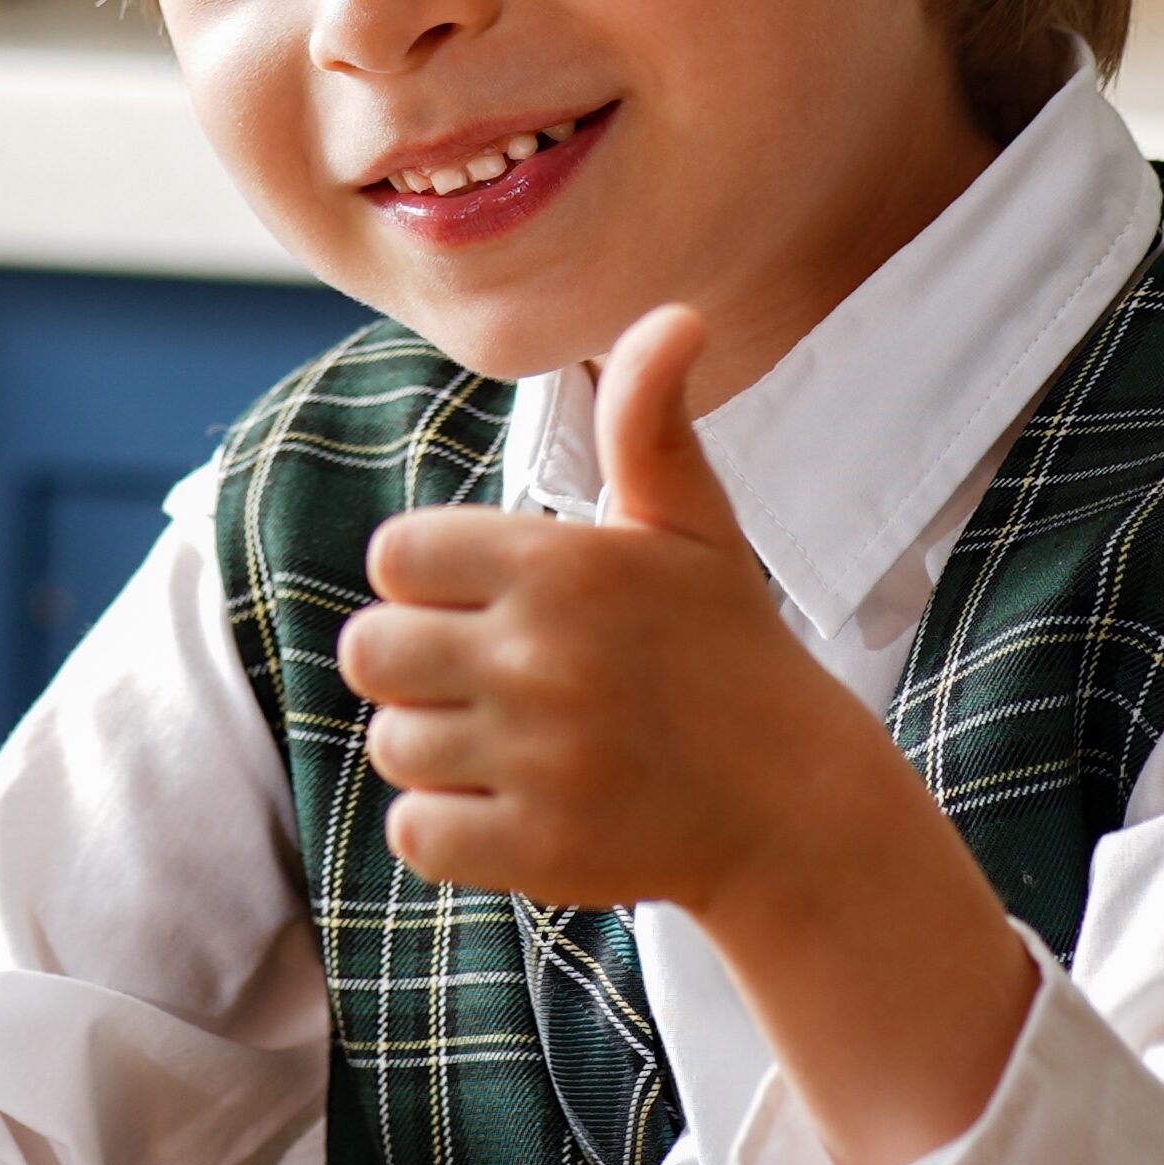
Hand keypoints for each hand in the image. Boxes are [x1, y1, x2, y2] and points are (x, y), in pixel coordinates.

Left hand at [335, 301, 1038, 1164]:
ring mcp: (535, 759)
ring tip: (516, 746)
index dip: (431, 583)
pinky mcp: (533, 848)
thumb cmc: (725, 648)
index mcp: (563, 566)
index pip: (395, 558)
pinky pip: (415, 834)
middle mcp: (540, 657)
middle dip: (417, 667)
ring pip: (393, 745)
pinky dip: (448, 829)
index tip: (493, 605)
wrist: (793, 804)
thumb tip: (675, 316)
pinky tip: (513, 808)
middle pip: (370, 652)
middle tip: (493, 681)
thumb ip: (650, 421)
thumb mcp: (695, 526)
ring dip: (438, 750)